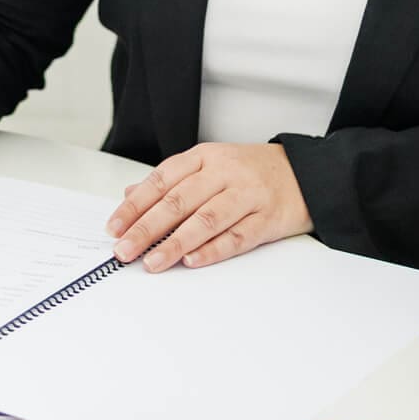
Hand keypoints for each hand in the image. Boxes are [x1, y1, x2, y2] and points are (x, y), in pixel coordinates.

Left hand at [105, 142, 310, 272]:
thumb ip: (170, 181)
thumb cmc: (249, 172)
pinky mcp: (267, 218)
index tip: (114, 227)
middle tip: (124, 250)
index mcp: (205, 157)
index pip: (161, 180)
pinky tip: (192, 261)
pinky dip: (213, 250)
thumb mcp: (209, 166)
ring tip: (152, 262)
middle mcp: (224, 172)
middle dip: (146, 228)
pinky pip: (237, 236)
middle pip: (179, 201)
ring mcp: (247, 195)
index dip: (135, 205)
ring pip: (206, 219)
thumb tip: (130, 195)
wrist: (304, 173)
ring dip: (175, 243)